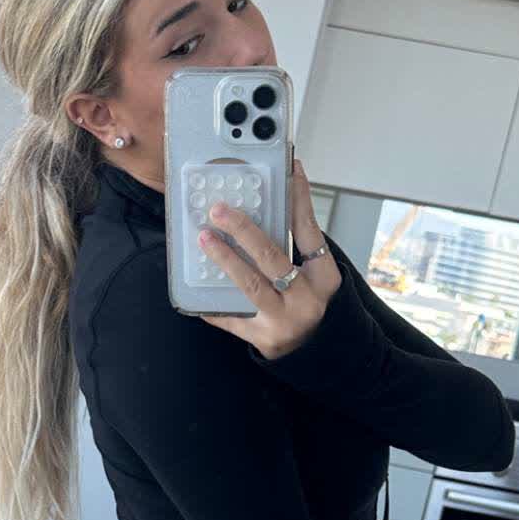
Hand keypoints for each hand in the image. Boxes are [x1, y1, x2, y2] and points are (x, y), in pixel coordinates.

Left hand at [198, 156, 341, 361]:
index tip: (288, 170)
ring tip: (205, 238)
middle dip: (243, 230)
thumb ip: (298, 239)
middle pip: (272, 257)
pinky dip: (212, 305)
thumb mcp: (315, 271)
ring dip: (225, 258)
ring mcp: (283, 321)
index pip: (308, 231)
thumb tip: (283, 192)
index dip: (298, 199)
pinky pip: (231, 318)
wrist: (316, 349)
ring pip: (250, 285)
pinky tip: (194, 290)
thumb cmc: (310, 300)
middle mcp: (307, 300)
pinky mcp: (262, 339)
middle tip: (219, 210)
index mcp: (324, 277)